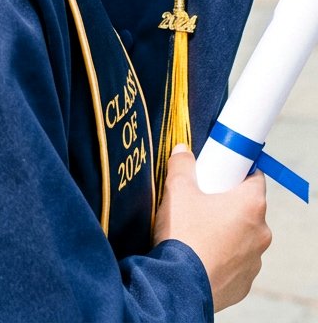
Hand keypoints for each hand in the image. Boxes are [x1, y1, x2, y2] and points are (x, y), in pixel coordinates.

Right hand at [154, 146, 270, 311]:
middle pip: (248, 208)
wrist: (179, 285)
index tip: (219, 173)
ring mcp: (254, 261)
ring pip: (243, 237)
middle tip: (203, 201)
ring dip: (227, 232)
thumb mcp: (177, 189)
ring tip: (198, 232)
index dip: (236, 171)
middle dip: (228, 203)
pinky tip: (201, 255)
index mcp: (251, 205)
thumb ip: (182, 164)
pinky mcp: (244, 284)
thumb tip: (182, 151)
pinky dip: (223, 257)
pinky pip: (236, 262)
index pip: (255, 177)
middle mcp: (261, 233)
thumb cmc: (184, 233)